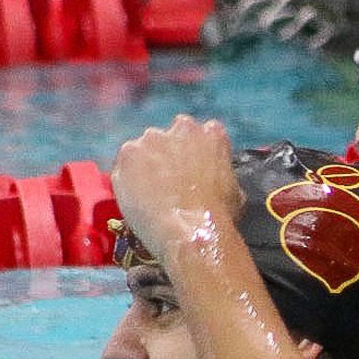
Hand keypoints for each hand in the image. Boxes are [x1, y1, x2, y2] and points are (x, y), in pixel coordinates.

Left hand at [110, 115, 243, 258]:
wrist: (192, 231)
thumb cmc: (220, 216)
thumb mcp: (235, 190)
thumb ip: (220, 174)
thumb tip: (212, 181)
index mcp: (212, 133)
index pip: (201, 135)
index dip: (193, 155)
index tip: (190, 172)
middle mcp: (182, 126)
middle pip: (169, 137)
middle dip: (166, 155)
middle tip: (167, 183)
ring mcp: (152, 138)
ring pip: (143, 149)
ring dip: (144, 166)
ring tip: (148, 194)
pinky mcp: (128, 154)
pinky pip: (124, 166)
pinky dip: (127, 180)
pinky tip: (135, 200)